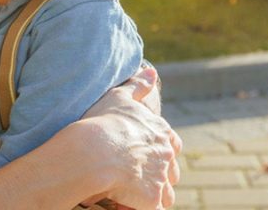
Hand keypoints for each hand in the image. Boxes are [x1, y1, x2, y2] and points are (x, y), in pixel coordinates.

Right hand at [77, 67, 181, 209]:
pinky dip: (143, 208)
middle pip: (170, 171)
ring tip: (132, 195)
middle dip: (158, 176)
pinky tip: (129, 206)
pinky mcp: (152, 200)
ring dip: (153, 195)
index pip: (171, 145)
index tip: (143, 155)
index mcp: (161, 132)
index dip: (159, 152)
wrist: (96, 151)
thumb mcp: (119, 96)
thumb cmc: (104, 122)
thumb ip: (137, 85)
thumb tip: (151, 72)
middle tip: (135, 178)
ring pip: (166, 193)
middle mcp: (166, 155)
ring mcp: (161, 179)